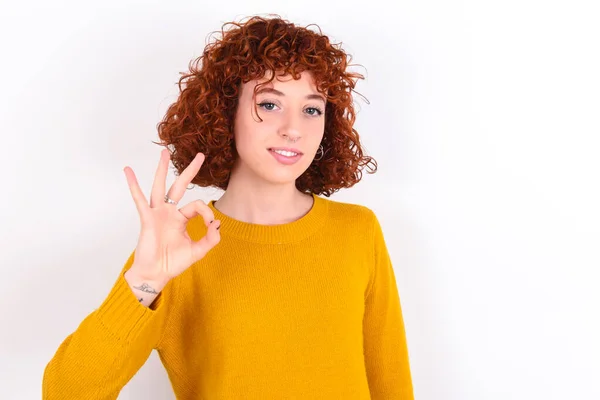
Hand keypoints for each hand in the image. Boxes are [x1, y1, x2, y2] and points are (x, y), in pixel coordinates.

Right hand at [122, 149, 220, 289]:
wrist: (156, 274)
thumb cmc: (173, 263)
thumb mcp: (198, 251)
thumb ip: (211, 238)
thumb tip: (218, 223)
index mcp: (181, 218)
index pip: (197, 206)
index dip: (207, 213)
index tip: (211, 225)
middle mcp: (169, 212)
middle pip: (180, 186)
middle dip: (190, 170)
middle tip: (201, 155)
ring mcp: (157, 214)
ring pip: (160, 186)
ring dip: (162, 169)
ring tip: (164, 152)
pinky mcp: (147, 218)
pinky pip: (140, 199)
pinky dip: (133, 185)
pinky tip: (128, 171)